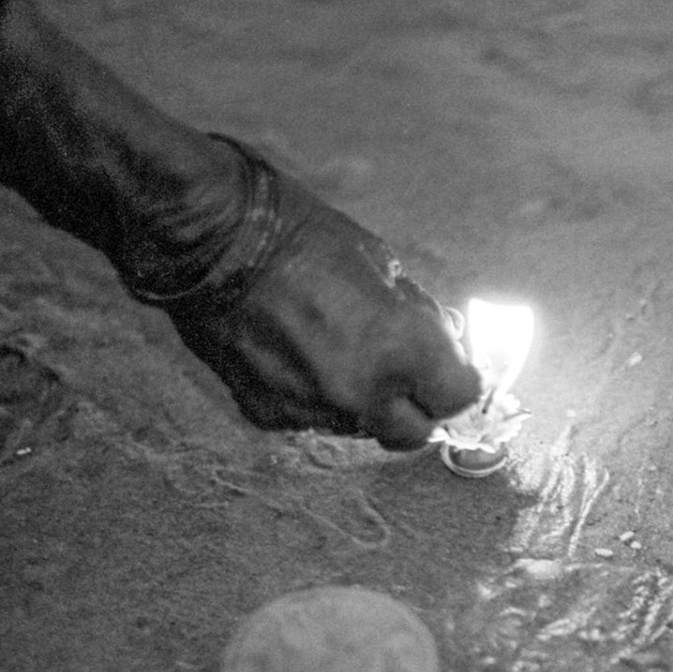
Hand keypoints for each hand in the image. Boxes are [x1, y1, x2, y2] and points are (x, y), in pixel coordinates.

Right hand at [159, 139, 482, 449]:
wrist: (215, 241)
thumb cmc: (303, 237)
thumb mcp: (383, 263)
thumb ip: (418, 316)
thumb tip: (441, 340)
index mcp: (404, 352)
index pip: (457, 399)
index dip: (457, 383)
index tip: (452, 370)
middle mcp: (364, 394)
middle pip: (413, 434)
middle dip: (417, 408)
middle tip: (408, 378)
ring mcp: (314, 411)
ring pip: (360, 429)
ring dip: (365, 404)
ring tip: (343, 356)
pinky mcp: (269, 415)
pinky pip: (310, 421)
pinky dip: (316, 400)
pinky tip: (299, 359)